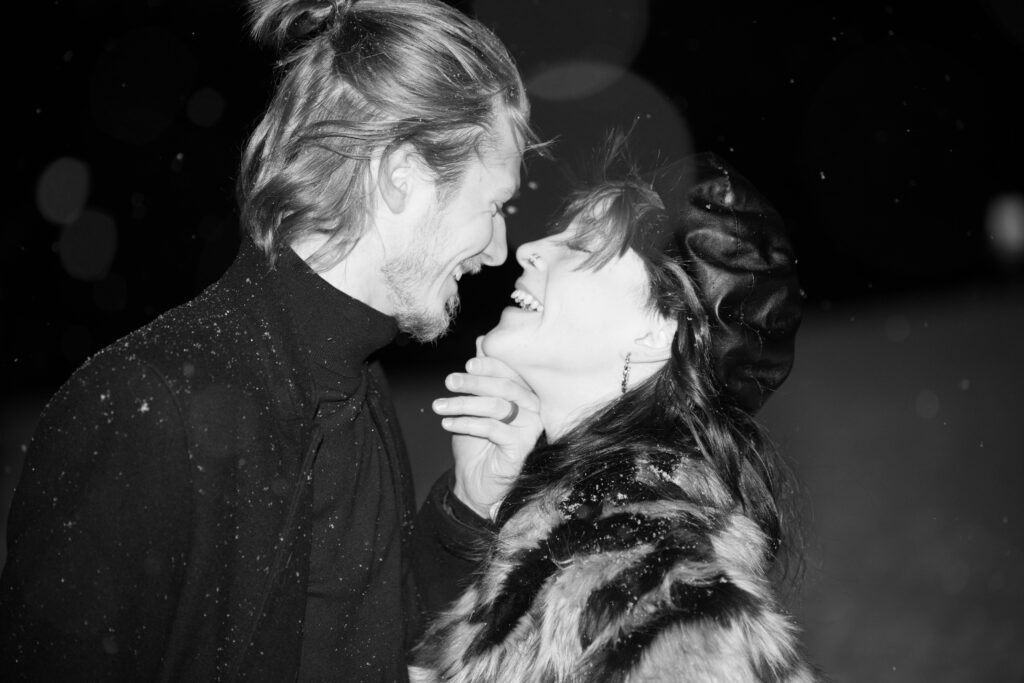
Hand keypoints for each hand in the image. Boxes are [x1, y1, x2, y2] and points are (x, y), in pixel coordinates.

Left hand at [432, 337, 542, 518]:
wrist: (475, 483)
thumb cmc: (477, 444)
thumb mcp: (474, 405)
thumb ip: (480, 375)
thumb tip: (482, 340)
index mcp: (524, 393)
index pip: (511, 372)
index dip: (489, 365)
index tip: (466, 365)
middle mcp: (533, 408)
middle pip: (505, 386)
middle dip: (473, 382)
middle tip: (448, 382)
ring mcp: (531, 428)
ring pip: (497, 406)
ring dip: (464, 403)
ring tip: (439, 406)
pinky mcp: (523, 446)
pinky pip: (493, 428)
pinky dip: (466, 423)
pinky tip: (447, 424)